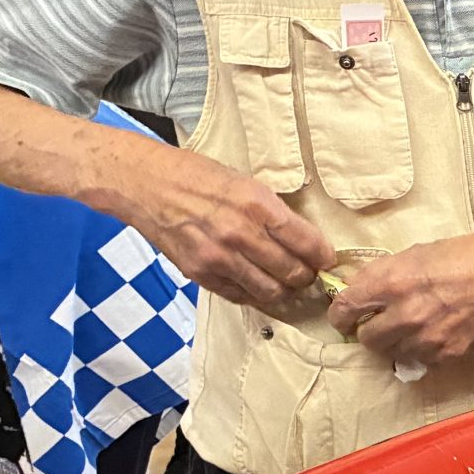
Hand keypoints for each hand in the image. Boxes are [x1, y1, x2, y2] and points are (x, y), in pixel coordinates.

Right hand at [114, 139, 333, 307]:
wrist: (146, 185)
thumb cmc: (198, 177)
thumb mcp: (246, 183)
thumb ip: (274, 214)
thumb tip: (304, 240)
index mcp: (257, 205)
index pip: (307, 243)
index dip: (324, 256)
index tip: (327, 259)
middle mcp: (240, 234)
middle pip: (293, 273)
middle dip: (307, 276)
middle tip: (308, 273)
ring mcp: (218, 257)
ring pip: (271, 292)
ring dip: (284, 290)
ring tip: (286, 282)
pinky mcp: (200, 274)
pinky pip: (240, 296)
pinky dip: (256, 295)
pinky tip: (259, 285)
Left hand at [329, 231, 473, 364]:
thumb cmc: (466, 254)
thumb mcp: (416, 253)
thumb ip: (383, 274)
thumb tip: (358, 290)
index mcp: (392, 282)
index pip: (345, 309)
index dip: (340, 314)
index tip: (345, 316)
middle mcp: (405, 314)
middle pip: (366, 339)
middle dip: (369, 329)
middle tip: (381, 320)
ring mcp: (427, 338)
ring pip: (391, 353)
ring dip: (396, 341)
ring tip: (412, 326)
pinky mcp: (447, 353)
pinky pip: (419, 359)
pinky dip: (421, 349)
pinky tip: (433, 332)